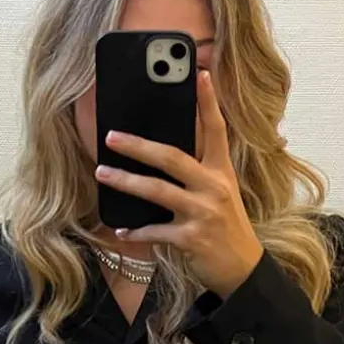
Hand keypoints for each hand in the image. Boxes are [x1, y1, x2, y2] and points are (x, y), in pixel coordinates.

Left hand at [94, 69, 264, 297]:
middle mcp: (214, 188)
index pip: (216, 130)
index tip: (198, 74)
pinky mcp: (190, 238)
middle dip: (138, 146)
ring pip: (157, 191)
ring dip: (125, 181)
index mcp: (222, 172)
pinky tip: (121, 230)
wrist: (242, 269)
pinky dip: (135, 231)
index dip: (208, 102)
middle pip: (172, 157)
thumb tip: (162, 153)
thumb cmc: (225, 227)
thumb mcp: (220, 194)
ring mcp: (202, 213)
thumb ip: (199, 172)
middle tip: (111, 136)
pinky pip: (155, 230)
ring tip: (102, 173)